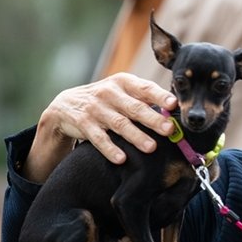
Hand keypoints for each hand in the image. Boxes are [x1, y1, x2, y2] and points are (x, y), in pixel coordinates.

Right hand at [24, 73, 176, 181]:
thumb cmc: (106, 99)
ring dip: (136, 136)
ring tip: (151, 147)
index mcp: (124, 82)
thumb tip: (175, 110)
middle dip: (153, 119)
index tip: (173, 104)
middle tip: (169, 129)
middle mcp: (109, 93)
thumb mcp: (122, 92)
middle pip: (135, 108)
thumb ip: (144, 98)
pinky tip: (121, 159)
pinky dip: (110, 149)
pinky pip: (98, 138)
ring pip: (119, 124)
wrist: (67, 104)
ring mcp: (95, 108)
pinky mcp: (82, 123)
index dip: (159, 96)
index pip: (145, 88)